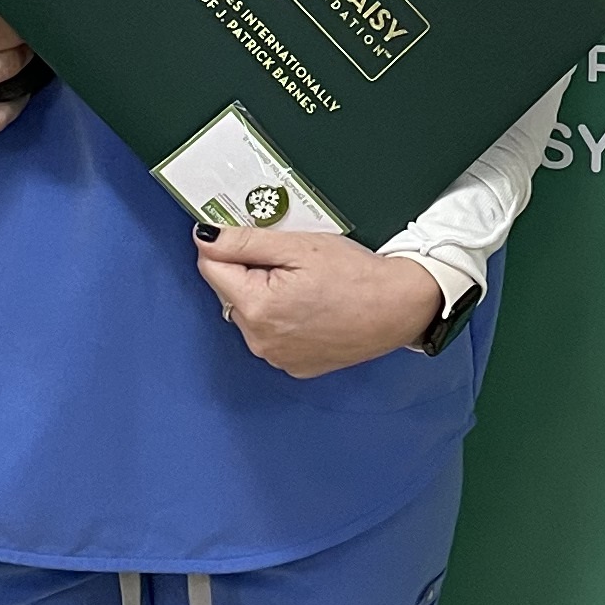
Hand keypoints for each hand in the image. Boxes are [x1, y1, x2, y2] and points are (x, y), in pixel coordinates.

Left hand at [193, 225, 443, 378]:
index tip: (253, 238)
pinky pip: (272, 335)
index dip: (229, 247)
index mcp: (257, 307)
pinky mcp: (294, 367)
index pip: (211, 268)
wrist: (400, 307)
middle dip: (251, 273)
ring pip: (251, 314)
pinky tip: (313, 308)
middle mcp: (260, 340)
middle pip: (231, 292)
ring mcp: (277, 358)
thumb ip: (245, 241)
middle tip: (293, 263)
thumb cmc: (356, 275)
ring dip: (267, 297)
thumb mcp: (298, 246)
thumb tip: (204, 237)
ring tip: (308, 286)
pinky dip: (284, 319)